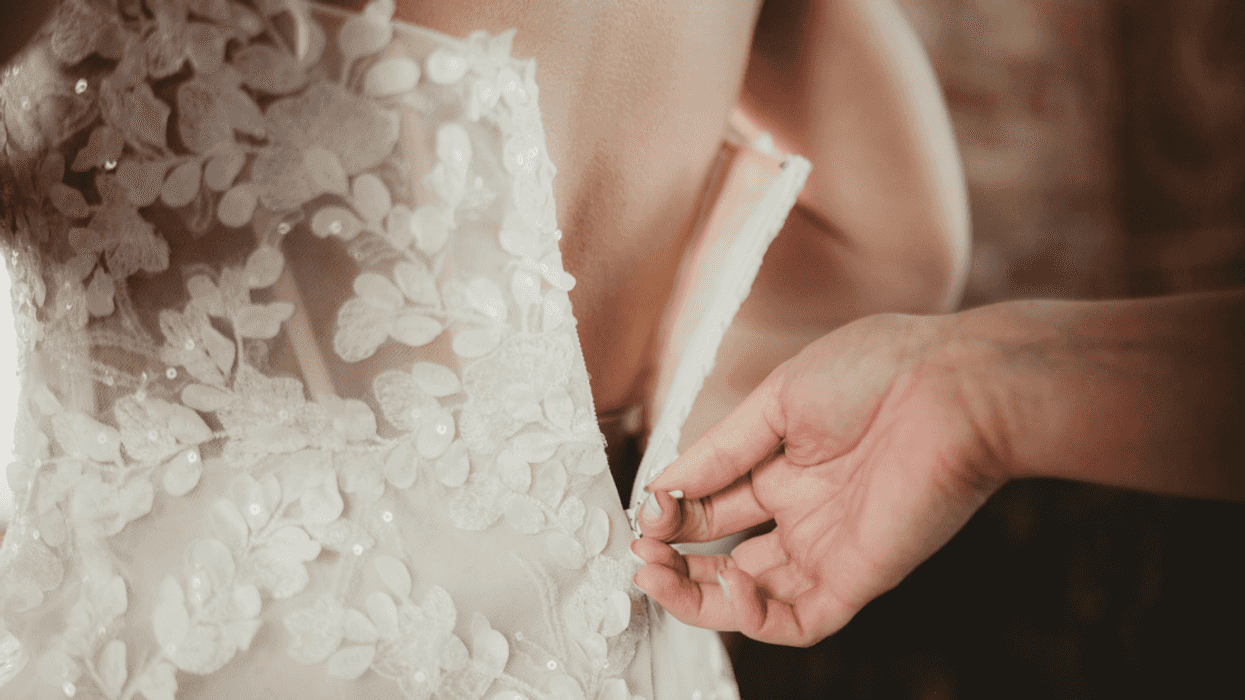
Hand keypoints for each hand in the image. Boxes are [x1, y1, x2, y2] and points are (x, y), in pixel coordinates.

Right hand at [632, 313, 1005, 645]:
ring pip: (753, 596)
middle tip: (640, 555)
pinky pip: (799, 619)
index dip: (672, 512)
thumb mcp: (779, 401)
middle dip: (675, 560)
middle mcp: (803, 511)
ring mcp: (829, 546)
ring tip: (656, 575)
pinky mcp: (858, 576)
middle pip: (725, 556)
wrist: (955, 385)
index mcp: (785, 464)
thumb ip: (720, 451)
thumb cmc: (877, 372)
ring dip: (698, 596)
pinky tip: (726, 585)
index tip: (643, 509)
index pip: (713, 504)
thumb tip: (662, 484)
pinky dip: (754, 618)